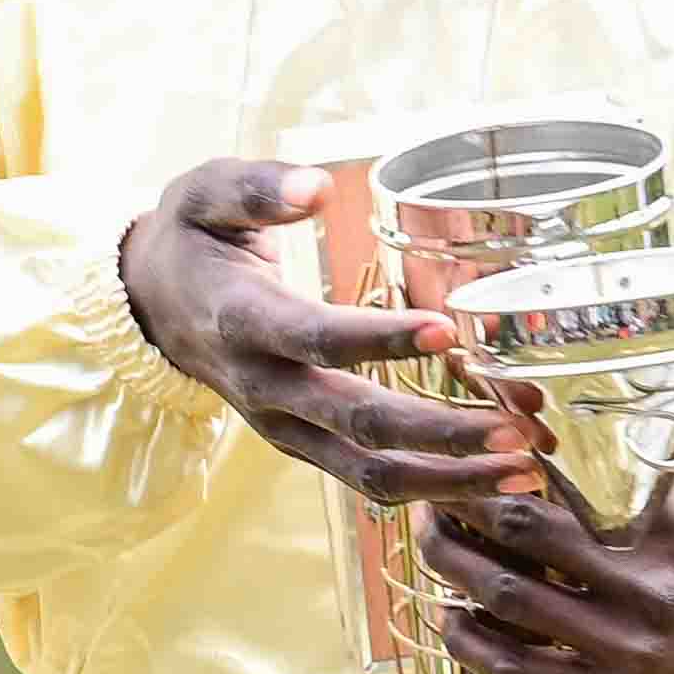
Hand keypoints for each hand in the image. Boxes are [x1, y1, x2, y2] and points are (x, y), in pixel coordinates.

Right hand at [116, 160, 552, 509]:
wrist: (151, 306)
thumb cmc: (193, 239)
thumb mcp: (203, 193)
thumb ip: (257, 188)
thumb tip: (315, 187)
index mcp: (242, 320)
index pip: (317, 337)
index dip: (380, 340)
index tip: (446, 330)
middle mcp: (264, 387)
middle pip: (357, 423)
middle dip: (440, 432)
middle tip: (513, 431)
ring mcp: (283, 426)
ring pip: (370, 473)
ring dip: (449, 479)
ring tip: (523, 471)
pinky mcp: (303, 445)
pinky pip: (369, 480)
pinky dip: (433, 486)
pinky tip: (492, 476)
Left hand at [412, 400, 673, 673]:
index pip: (587, 469)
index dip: (523, 441)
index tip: (481, 411)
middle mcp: (648, 584)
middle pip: (526, 527)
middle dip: (465, 495)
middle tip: (434, 472)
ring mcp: (626, 646)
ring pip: (509, 597)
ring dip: (454, 561)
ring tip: (427, 532)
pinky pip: (522, 671)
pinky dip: (474, 644)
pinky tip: (450, 616)